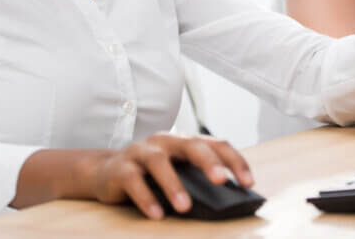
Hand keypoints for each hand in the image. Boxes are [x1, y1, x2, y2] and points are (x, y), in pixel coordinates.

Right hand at [89, 132, 253, 219]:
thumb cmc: (151, 175)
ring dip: (173, 184)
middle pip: (191, 144)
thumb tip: (226, 202)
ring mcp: (141, 152)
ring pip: (159, 162)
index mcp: (185, 141)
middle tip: (219, 181)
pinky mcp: (121, 168)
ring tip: (184, 208)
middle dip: (208, 162)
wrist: (106, 171)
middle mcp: (165, 141)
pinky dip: (146, 198)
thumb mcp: (177, 173)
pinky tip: (156, 214)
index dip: (234, 161)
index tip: (248, 182)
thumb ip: (197, 180)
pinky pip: (134, 181)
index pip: (216, 144)